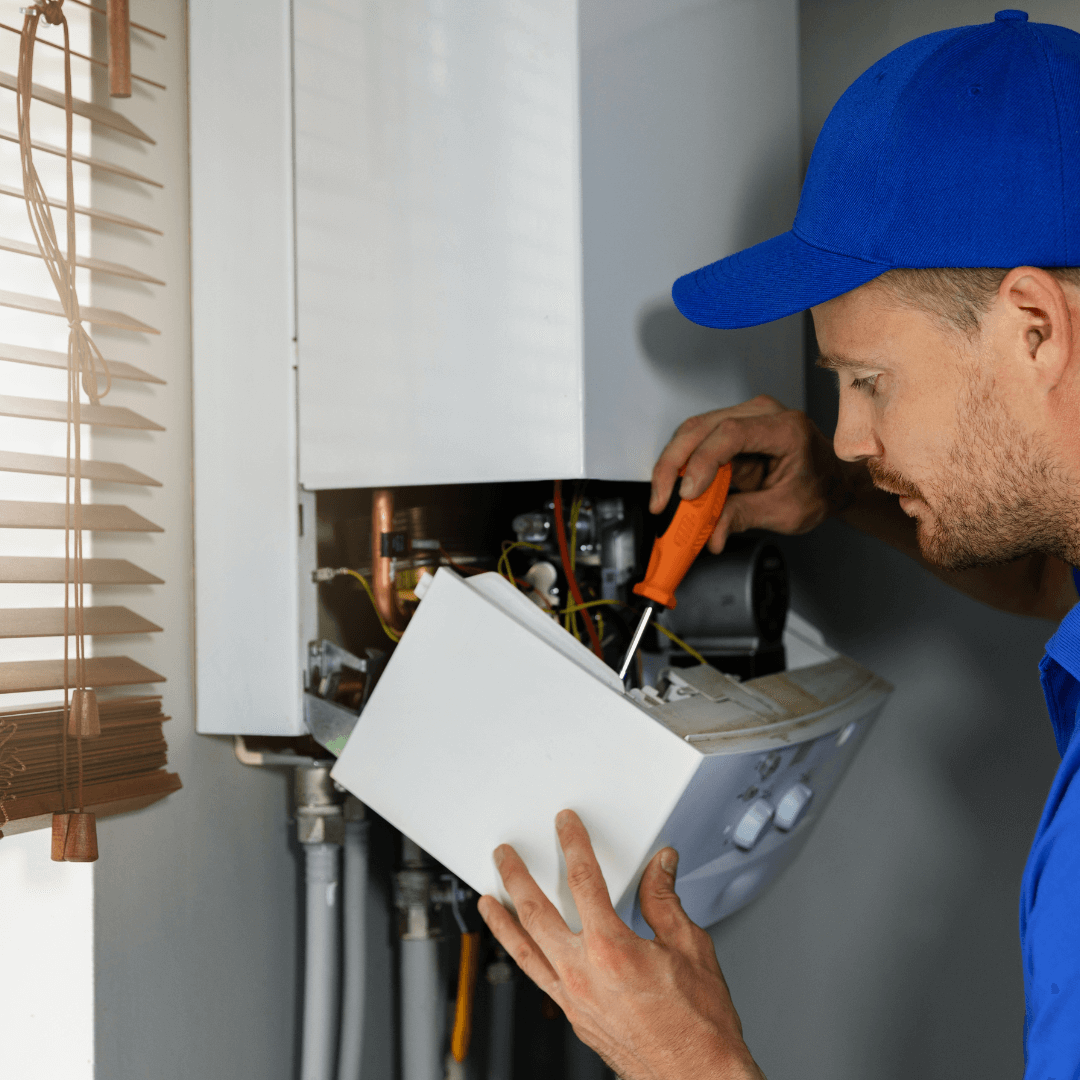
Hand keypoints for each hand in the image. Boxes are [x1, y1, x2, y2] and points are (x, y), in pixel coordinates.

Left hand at [477, 810, 765, 1079]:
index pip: (584, 880)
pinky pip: (537, 978)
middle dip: (516, 877)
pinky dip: (522, 956)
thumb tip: (660, 867)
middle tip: (504, 855)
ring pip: (523, 950)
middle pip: (536, 912)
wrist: (696, 1077)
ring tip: (487, 898)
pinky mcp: (574, 1017)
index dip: (573, 845)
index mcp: (612, 948)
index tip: (565, 826)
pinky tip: (519, 948)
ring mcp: (573, 998)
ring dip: (502, 920)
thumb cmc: (698, 1025)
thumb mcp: (690, 947)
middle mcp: (583, 973)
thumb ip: (664, 900)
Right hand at [650, 395, 856, 552]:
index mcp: (785, 429)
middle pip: (701, 427)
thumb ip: (744, 517)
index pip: (732, 433)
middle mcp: (762, 414)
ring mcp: (744, 417)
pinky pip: (696, 442)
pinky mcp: (730, 430)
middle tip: (661, 500)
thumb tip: (710, 534)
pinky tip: (677, 491)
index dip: (703, 462)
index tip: (688, 493)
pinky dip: (681, 467)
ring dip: (672, 467)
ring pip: (691, 432)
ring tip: (666, 500)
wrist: (832, 480)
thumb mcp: (786, 512)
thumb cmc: (819, 488)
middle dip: (672, 465)